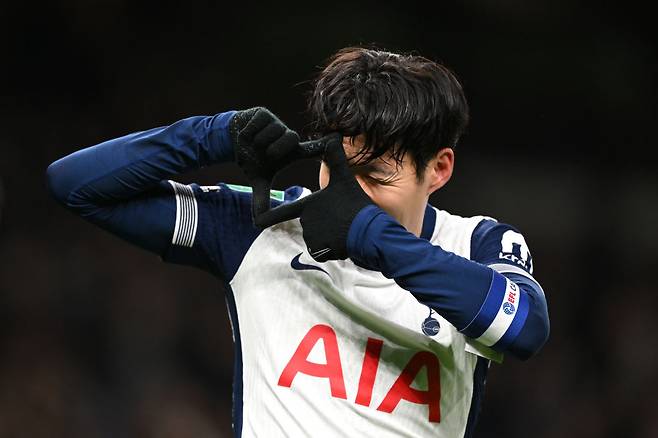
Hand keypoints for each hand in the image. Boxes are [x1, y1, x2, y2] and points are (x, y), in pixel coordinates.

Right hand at [229, 107, 335, 220]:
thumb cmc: (251, 158)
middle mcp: (287, 136)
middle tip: (266, 154)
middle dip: (275, 149)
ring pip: (273, 131)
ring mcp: (277, 123)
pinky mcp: (264, 113)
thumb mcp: (257, 179)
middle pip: (290, 139)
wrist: (232, 140)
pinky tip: (246, 135)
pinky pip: (259, 123)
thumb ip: (261, 198)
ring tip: (254, 145)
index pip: (311, 149)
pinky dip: (249, 132)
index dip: (322, 147)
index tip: (335, 141)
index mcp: (290, 151)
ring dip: (259, 141)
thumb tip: (257, 222)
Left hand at [255, 136, 373, 261]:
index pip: (284, 211)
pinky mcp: (319, 251)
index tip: (256, 221)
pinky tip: (342, 242)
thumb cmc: (355, 204)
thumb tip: (333, 136)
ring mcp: (311, 237)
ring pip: (316, 238)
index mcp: (308, 205)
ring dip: (328, 237)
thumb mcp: (345, 179)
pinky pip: (321, 251)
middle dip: (324, 224)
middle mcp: (305, 221)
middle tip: (340, 220)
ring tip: (343, 230)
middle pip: (311, 224)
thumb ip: (336, 159)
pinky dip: (331, 249)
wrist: (367, 231)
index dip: (267, 217)